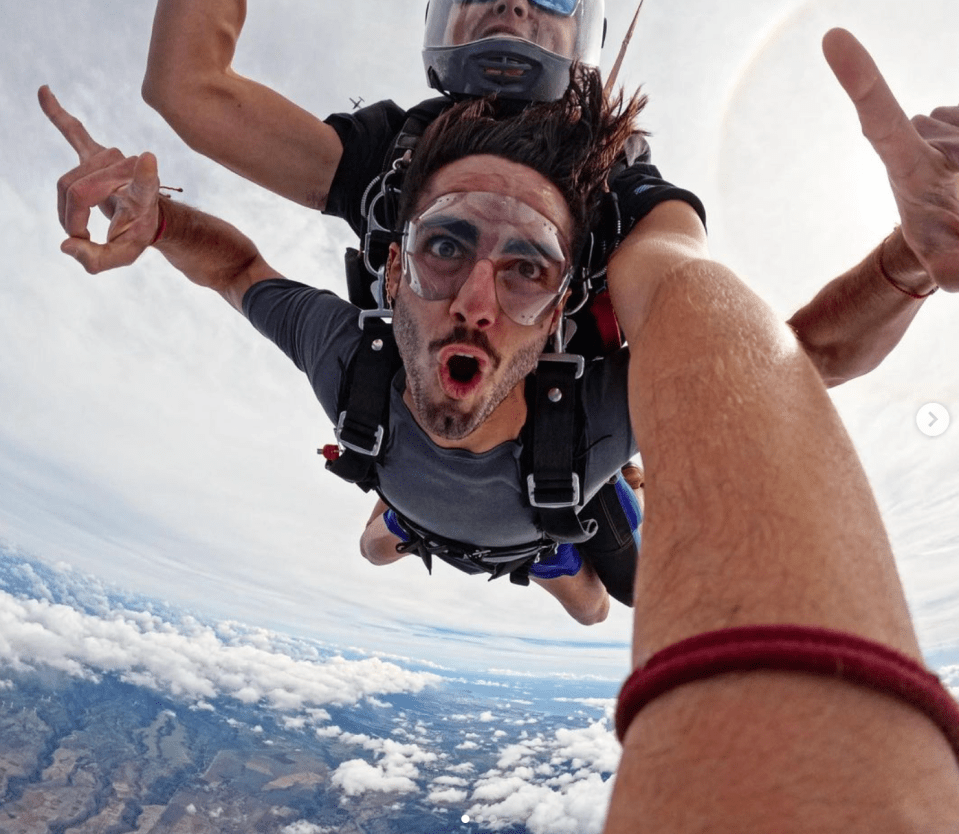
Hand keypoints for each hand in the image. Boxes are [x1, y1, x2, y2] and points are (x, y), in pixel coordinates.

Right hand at [39, 85, 160, 273]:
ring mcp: (110, 158)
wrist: (147, 216)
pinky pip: (73, 131)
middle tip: (81, 238)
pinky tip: (43, 91)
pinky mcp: (95, 151)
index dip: (144, 174)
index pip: (143, 183)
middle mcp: (127, 169)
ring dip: (65, 208)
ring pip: (66, 182)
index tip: (149, 160)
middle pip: (77, 191)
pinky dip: (57, 113)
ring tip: (80, 222)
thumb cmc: (135, 234)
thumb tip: (66, 244)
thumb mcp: (124, 257)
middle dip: (70, 220)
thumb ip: (97, 261)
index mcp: (143, 194)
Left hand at [823, 29, 958, 291]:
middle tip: (957, 192)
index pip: (879, 117)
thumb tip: (953, 278)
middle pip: (949, 129)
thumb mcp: (947, 264)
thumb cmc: (942, 244)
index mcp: (904, 161)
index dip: (861, 79)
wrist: (951, 229)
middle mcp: (919, 135)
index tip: (832, 37)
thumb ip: (951, 268)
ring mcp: (944, 123)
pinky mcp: (958, 118)